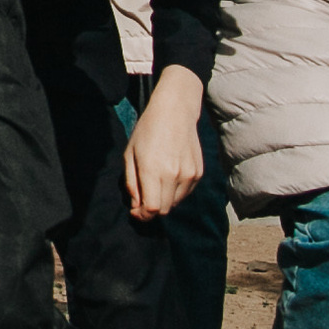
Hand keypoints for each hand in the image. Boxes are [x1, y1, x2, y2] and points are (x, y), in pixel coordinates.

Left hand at [123, 69, 206, 219]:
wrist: (175, 113)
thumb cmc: (147, 131)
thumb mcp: (130, 153)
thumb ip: (131, 182)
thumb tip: (136, 206)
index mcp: (153, 170)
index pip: (152, 208)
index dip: (142, 216)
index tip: (135, 213)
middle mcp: (174, 175)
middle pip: (165, 209)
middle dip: (151, 211)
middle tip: (141, 203)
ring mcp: (189, 175)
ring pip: (176, 203)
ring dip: (163, 201)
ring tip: (154, 185)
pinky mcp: (199, 173)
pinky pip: (185, 193)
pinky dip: (175, 193)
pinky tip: (167, 177)